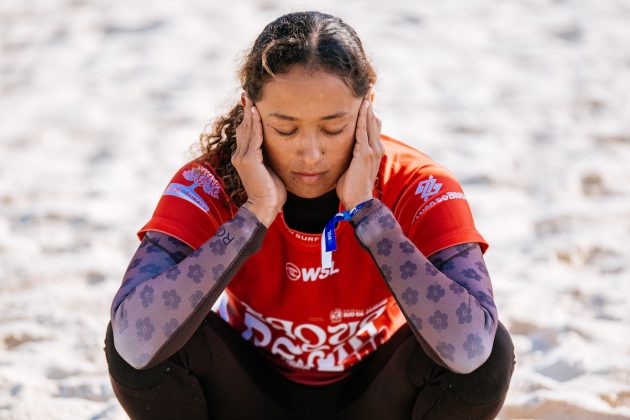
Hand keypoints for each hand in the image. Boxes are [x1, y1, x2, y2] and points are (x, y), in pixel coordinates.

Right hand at [231, 92, 286, 226]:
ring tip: (252, 96)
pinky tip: (257, 111)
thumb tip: (279, 147)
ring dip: (250, 111)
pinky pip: (253, 137)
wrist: (265, 208)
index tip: (252, 101)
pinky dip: (255, 123)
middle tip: (249, 92)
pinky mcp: (248, 160)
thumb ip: (270, 157)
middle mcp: (240, 154)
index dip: (249, 116)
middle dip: (247, 109)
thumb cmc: (272, 192)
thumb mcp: (271, 169)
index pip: (246, 131)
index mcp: (245, 156)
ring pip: (247, 128)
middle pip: (244, 126)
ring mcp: (243, 157)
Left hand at [336, 96, 383, 209]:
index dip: (369, 110)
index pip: (373, 125)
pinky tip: (361, 106)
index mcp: (373, 150)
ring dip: (367, 106)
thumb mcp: (351, 167)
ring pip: (371, 122)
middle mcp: (376, 148)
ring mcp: (373, 150)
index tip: (366, 96)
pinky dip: (363, 118)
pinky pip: (364, 131)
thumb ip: (350, 155)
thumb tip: (343, 149)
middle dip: (370, 103)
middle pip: (374, 119)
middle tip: (367, 86)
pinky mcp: (365, 154)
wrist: (358, 202)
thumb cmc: (351, 187)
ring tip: (365, 90)